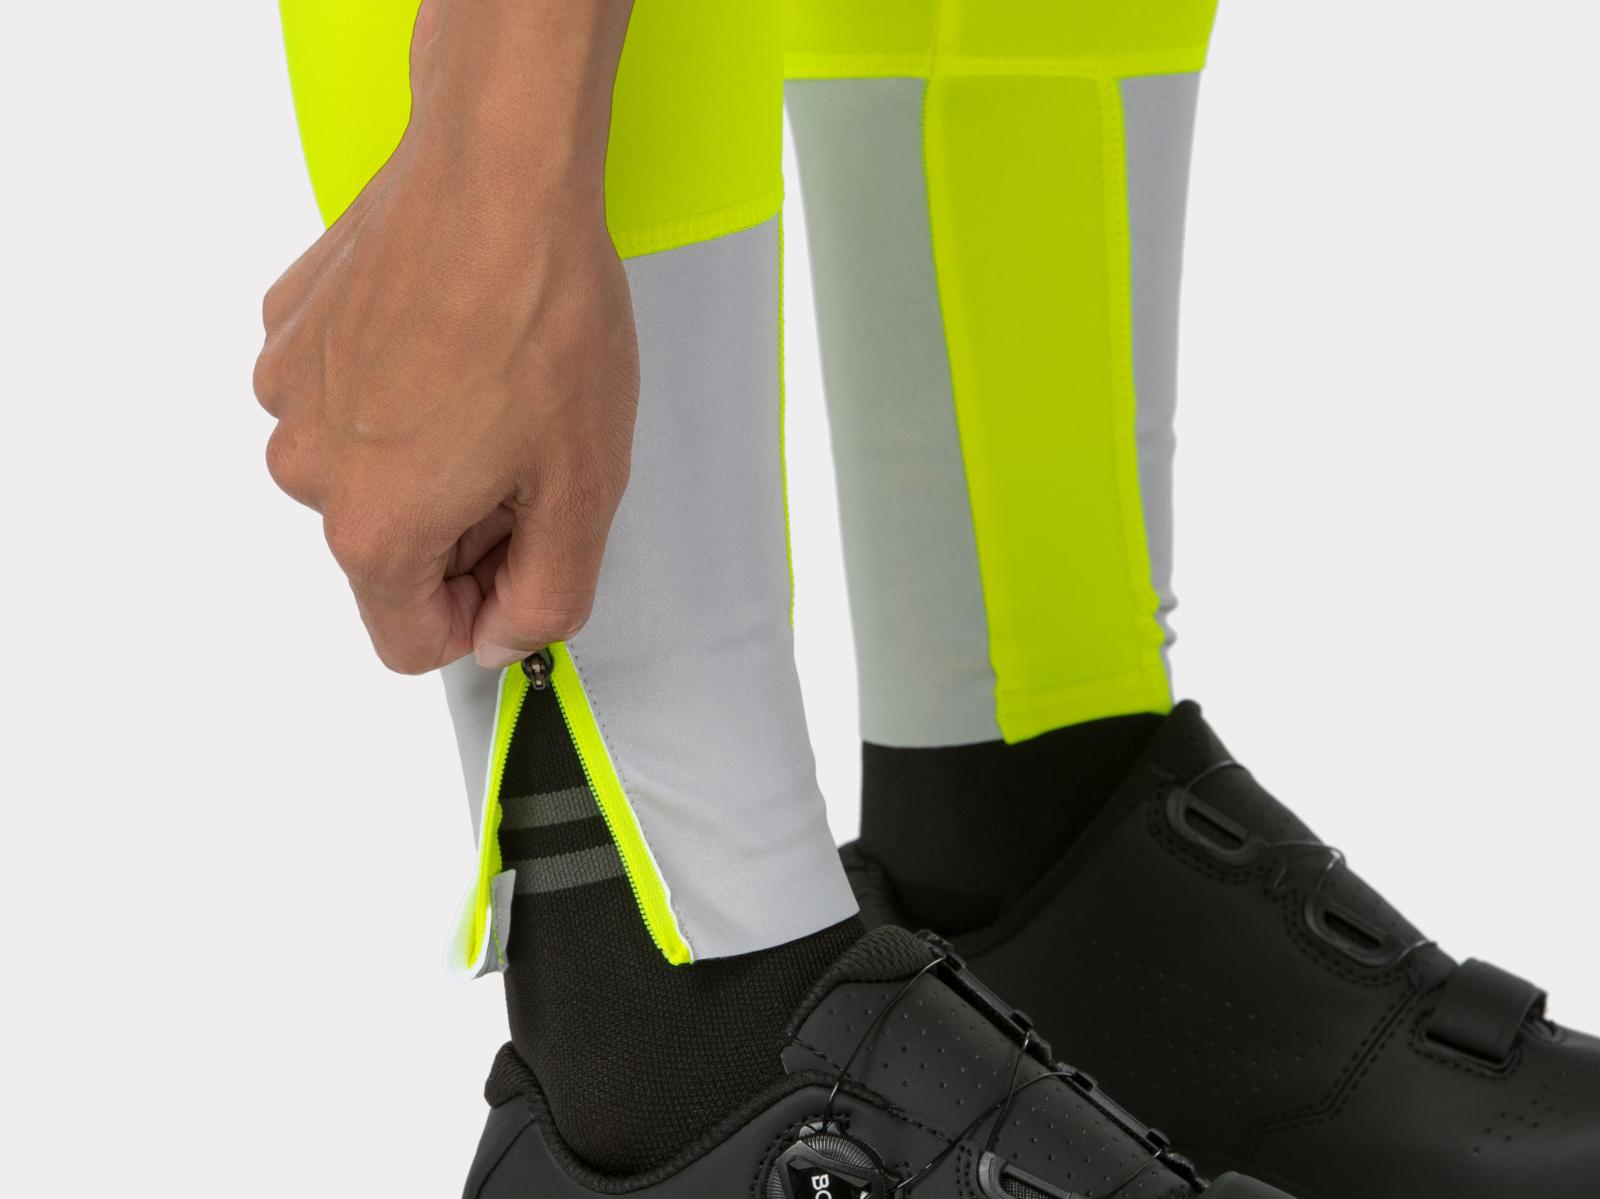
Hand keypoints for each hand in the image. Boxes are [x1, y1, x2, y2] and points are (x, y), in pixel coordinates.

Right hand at [254, 0, 637, 671]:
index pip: (411, 643)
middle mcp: (308, 468)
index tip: (522, 556)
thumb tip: (507, 640)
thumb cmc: (544, 318)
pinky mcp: (289, 332)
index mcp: (374, 527)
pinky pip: (347, 401)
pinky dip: (396, 393)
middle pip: (390, 555)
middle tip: (527, 449)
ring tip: (491, 387)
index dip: (481, 614)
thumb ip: (547, 597)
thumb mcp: (584, 488)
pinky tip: (448, 344)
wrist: (500, 172)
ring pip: (367, 475)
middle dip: (462, 526)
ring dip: (428, 457)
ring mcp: (289, 393)